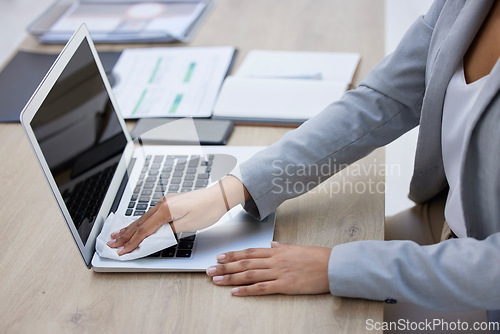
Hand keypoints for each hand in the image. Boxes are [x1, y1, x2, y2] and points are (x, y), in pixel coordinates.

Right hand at [108, 175, 249, 255]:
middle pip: (139, 223)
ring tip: (117, 235)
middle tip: (112, 244)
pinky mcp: (169, 203)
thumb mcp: (189, 225)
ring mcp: (165, 202)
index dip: (132, 243)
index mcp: (166, 210)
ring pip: (143, 218)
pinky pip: (150, 215)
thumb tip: (156, 237)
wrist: (219, 196)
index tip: (122, 251)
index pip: (144, 230)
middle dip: (125, 235)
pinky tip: (136, 225)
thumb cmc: (208, 210)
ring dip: (130, 228)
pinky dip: (140, 222)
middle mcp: (162, 204)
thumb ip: (170, 231)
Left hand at [206, 242, 331, 295]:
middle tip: (210, 270)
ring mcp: (278, 273)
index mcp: (276, 251)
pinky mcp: (284, 285)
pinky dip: (247, 290)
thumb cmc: (315, 257)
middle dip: (225, 267)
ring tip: (216, 280)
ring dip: (231, 278)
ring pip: (249, 275)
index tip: (220, 257)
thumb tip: (271, 245)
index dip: (232, 255)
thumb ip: (281, 247)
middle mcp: (274, 260)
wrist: (331, 266)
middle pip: (244, 263)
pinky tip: (235, 292)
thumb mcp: (296, 247)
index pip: (249, 252)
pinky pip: (262, 288)